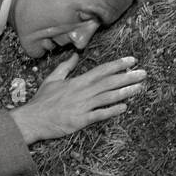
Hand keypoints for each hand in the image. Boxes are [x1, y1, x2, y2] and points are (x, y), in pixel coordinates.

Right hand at [9, 54, 146, 142]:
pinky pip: (100, 115)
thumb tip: (74, 56)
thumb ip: (65, 68)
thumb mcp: (52, 80)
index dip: (117, 65)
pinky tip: (124, 107)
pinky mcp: (81, 120)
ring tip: (139, 88)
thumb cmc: (42, 101)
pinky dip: (112, 111)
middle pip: (109, 82)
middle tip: (143, 73)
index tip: (131, 61)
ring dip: (125, 92)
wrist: (32, 119)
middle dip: (128, 77)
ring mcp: (83, 106)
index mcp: (77, 82)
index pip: (101, 70)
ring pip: (108, 97)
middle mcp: (83, 92)